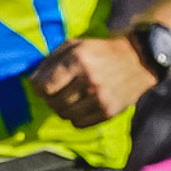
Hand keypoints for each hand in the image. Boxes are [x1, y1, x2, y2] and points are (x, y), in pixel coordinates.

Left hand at [34, 35, 153, 127]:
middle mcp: (89, 80)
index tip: (44, 85)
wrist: (138, 60)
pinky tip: (81, 106)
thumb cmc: (98, 51)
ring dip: (62, 108)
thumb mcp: (72, 46)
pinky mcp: (109, 111)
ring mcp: (100, 98)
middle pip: (53, 102)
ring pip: (64, 114)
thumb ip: (48, 62)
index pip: (44, 87)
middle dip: (50, 98)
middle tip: (57, 92)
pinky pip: (78, 124)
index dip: (40, 87)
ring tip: (69, 98)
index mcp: (77, 61)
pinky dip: (75, 117)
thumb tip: (31, 83)